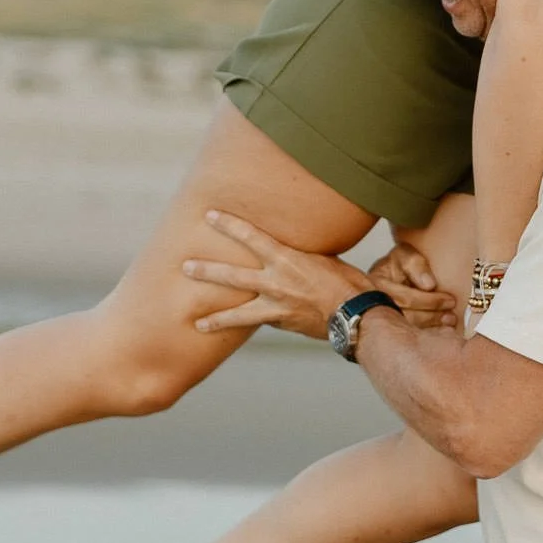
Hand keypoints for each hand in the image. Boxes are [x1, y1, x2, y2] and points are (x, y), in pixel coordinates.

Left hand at [186, 211, 373, 338]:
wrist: (358, 316)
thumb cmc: (349, 282)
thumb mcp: (326, 258)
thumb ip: (301, 256)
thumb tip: (291, 253)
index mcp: (287, 259)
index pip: (250, 236)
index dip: (228, 224)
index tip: (209, 216)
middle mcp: (276, 283)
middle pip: (232, 276)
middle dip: (207, 270)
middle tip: (185, 267)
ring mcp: (277, 307)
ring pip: (238, 314)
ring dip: (216, 317)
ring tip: (197, 322)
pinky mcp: (283, 325)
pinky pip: (263, 322)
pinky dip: (254, 322)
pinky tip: (244, 327)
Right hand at [370, 237, 458, 330]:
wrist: (392, 276)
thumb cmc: (397, 266)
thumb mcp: (405, 255)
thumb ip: (415, 264)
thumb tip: (429, 284)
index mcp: (375, 284)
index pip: (406, 298)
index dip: (430, 301)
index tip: (449, 300)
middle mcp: (373, 304)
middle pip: (406, 316)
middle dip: (432, 317)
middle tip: (451, 316)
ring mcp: (378, 319)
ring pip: (405, 330)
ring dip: (430, 328)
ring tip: (449, 323)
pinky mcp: (386, 330)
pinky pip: (405, 337)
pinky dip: (424, 336)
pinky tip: (438, 334)